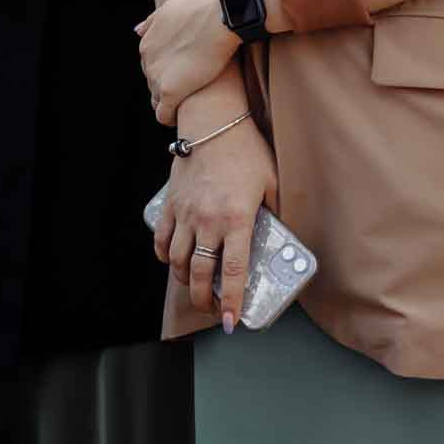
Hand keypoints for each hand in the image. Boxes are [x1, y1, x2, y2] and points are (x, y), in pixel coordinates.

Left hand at [135, 0, 240, 125]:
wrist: (218, 14)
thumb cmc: (201, 7)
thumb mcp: (169, 8)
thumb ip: (152, 22)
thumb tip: (137, 31)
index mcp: (147, 44)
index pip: (151, 66)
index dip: (167, 71)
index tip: (183, 73)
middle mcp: (148, 62)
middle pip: (153, 83)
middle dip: (168, 86)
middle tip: (190, 88)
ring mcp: (157, 78)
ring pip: (157, 101)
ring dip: (169, 103)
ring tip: (188, 104)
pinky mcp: (171, 92)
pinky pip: (164, 115)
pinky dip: (171, 118)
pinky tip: (182, 117)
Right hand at [151, 75, 276, 331]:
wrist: (213, 122)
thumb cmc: (246, 150)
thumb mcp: (271, 183)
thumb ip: (276, 212)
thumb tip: (282, 235)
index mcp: (236, 219)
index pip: (232, 272)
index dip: (231, 301)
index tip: (232, 321)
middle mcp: (207, 221)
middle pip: (199, 274)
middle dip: (204, 300)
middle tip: (214, 309)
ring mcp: (185, 213)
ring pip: (177, 261)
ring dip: (185, 282)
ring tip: (196, 288)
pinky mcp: (171, 204)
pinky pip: (162, 239)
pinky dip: (165, 257)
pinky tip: (174, 262)